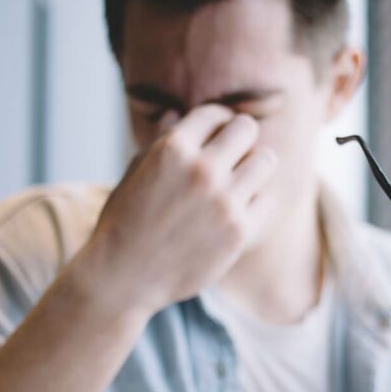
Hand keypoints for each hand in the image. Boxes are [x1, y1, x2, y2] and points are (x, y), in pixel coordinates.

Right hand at [77, 104, 277, 314]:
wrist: (123, 277)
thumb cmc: (125, 222)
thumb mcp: (135, 172)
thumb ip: (160, 141)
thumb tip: (176, 113)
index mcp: (173, 148)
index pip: (215, 114)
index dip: (217, 124)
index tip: (215, 138)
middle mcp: (201, 169)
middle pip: (247, 129)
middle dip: (240, 139)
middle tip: (233, 157)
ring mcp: (223, 201)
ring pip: (266, 160)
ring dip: (254, 168)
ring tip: (240, 182)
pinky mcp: (239, 231)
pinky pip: (267, 199)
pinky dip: (257, 203)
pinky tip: (239, 210)